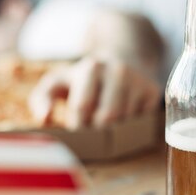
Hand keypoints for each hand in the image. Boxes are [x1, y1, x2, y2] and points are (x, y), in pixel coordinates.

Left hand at [29, 56, 161, 128]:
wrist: (125, 58)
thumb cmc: (86, 78)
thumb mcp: (59, 81)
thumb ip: (42, 98)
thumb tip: (44, 118)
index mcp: (92, 67)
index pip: (82, 108)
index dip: (78, 126)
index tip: (76, 132)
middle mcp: (118, 71)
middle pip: (107, 118)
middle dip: (97, 132)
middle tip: (92, 136)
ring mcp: (139, 80)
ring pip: (125, 123)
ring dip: (113, 132)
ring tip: (106, 128)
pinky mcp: (153, 91)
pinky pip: (141, 122)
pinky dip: (130, 128)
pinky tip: (123, 119)